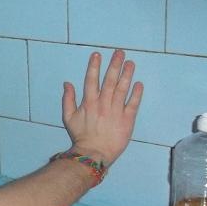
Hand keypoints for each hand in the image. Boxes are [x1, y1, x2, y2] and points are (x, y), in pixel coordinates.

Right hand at [62, 49, 143, 165]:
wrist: (94, 153)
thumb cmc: (80, 135)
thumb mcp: (68, 117)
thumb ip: (68, 99)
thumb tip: (67, 83)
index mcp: (89, 102)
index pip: (91, 80)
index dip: (94, 66)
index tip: (97, 54)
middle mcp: (103, 103)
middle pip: (109, 80)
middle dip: (114, 65)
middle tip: (120, 52)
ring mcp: (116, 110)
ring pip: (122, 89)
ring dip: (126, 74)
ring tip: (130, 62)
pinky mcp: (127, 119)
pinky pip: (133, 104)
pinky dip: (136, 93)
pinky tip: (139, 83)